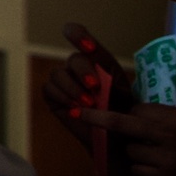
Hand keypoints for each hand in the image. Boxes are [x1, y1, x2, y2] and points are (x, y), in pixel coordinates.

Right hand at [42, 23, 133, 154]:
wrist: (118, 142)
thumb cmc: (125, 115)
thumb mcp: (122, 91)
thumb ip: (107, 73)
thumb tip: (90, 62)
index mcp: (97, 61)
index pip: (79, 35)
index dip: (77, 34)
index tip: (81, 41)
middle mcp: (78, 68)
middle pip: (74, 59)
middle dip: (83, 72)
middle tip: (95, 88)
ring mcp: (63, 81)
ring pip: (58, 74)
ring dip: (73, 89)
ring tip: (88, 105)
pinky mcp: (52, 96)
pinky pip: (50, 89)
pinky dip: (63, 97)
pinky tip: (75, 109)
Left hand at [82, 105, 175, 175]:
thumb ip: (166, 119)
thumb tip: (131, 110)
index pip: (136, 109)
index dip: (129, 113)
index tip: (119, 112)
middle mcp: (170, 135)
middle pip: (121, 123)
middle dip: (97, 118)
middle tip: (76, 112)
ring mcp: (167, 159)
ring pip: (131, 151)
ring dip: (137, 154)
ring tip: (160, 158)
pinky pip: (139, 170)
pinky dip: (145, 172)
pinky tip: (162, 173)